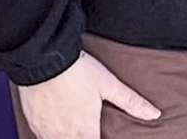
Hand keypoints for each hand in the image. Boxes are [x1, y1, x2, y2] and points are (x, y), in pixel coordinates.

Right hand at [16, 51, 159, 138]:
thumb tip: (154, 114)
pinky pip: (42, 137)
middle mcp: (63, 137)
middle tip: (87, 129)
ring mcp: (45, 131)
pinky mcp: (32, 122)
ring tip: (74, 126)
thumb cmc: (75, 69)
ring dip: (69, 137)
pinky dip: (51, 134)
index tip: (99, 134)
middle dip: (84, 137)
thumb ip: (131, 102)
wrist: (41, 56)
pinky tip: (57, 123)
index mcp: (85, 133)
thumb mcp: (107, 83)